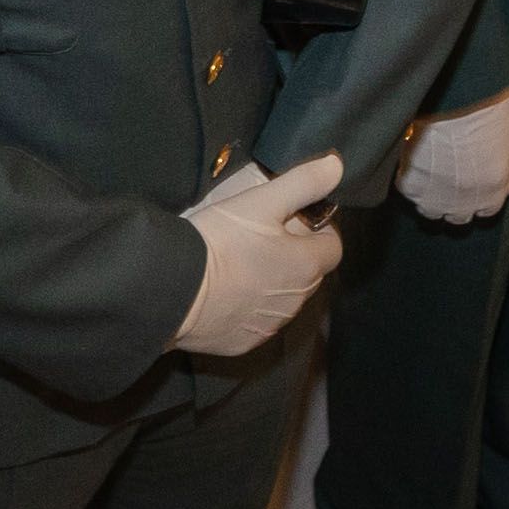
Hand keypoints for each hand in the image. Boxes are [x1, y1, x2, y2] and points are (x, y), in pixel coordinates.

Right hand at [169, 151, 343, 355]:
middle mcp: (295, 303)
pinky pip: (256, 321)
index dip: (319, 230)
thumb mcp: (260, 202)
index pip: (333, 247)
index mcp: (306, 266)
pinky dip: (247, 307)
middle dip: (294, 255)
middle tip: (261, 235)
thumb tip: (337, 166)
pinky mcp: (243, 343)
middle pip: (307, 274)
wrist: (172, 290)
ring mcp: (269, 327)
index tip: (295, 218)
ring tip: (239, 262)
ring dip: (272, 282)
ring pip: (282, 299)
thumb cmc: (219, 242)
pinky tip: (223, 293)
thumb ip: (302, 183)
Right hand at [395, 94, 508, 226]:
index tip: (475, 181)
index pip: (487, 209)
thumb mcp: (508, 134)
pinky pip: (407, 188)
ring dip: (430, 195)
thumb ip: (501, 156)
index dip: (480, 194)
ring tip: (427, 171)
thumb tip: (496, 155)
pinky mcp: (410, 185)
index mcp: (494, 193)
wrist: (456, 100)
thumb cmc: (488, 110)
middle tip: (450, 175)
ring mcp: (434, 198)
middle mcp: (465, 203)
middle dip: (456, 200)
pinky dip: (408, 177)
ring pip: (430, 211)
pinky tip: (411, 160)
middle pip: (458, 217)